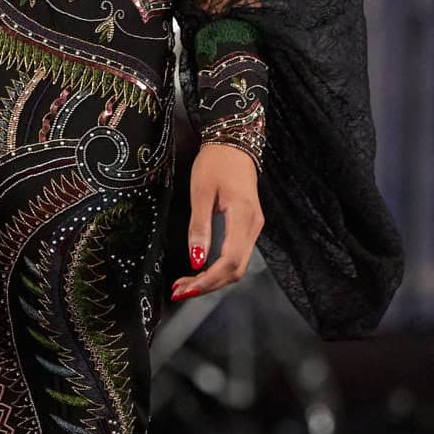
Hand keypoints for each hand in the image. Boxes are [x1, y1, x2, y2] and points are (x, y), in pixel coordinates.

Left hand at [170, 142, 263, 303]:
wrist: (234, 142)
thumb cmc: (215, 163)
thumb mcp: (201, 193)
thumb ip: (200, 227)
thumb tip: (196, 260)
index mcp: (243, 217)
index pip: (230, 261)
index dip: (208, 280)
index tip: (185, 288)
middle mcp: (253, 226)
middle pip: (235, 270)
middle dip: (208, 285)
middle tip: (179, 290)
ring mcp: (253, 227)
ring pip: (236, 266)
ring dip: (212, 279)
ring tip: (185, 284)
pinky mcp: (248, 226)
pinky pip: (236, 255)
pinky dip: (218, 268)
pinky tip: (199, 270)